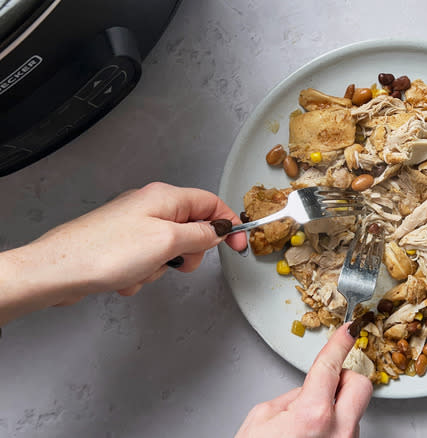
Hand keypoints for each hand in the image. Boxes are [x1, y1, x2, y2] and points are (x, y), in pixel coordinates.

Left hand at [0, 182, 246, 324]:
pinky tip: (125, 279)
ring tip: (141, 271)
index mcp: (164, 197)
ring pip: (169, 250)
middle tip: (177, 263)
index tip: (238, 246)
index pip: (212, 203)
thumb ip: (200, 235)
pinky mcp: (121, 245)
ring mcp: (134, 226)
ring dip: (160, 268)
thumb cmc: (106, 252)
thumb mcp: (168, 242)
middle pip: (192, 229)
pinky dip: (142, 274)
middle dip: (188, 254)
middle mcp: (149, 207)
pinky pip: (147, 262)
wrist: (59, 271)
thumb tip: (217, 231)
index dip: (228, 224)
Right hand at [235, 324, 372, 437]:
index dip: (341, 342)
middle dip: (345, 377)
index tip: (350, 330)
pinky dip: (335, 428)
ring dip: (338, 408)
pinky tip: (314, 437)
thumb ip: (291, 397)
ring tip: (308, 426)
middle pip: (361, 384)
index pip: (331, 365)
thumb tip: (307, 389)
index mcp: (314, 414)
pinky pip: (348, 432)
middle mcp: (338, 431)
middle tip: (327, 382)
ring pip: (355, 412)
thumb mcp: (261, 419)